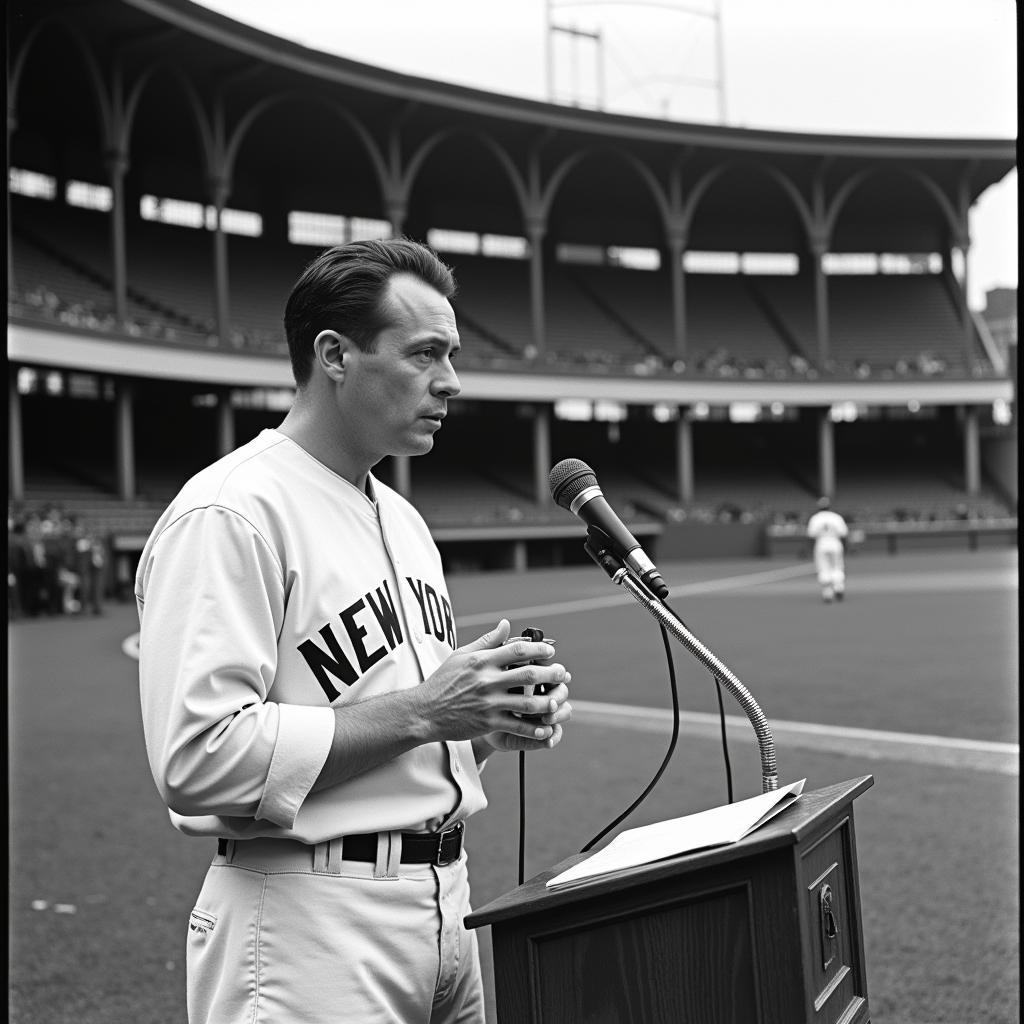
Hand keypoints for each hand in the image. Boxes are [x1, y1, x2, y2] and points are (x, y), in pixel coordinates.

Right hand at [413, 619, 570, 746]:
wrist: (425, 711)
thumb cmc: (443, 681)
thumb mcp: (461, 655)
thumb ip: (487, 641)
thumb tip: (506, 624)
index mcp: (482, 661)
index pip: (517, 650)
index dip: (539, 648)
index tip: (550, 651)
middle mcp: (487, 680)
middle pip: (528, 674)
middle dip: (550, 673)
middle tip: (563, 674)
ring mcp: (488, 702)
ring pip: (527, 702)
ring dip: (546, 702)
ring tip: (557, 700)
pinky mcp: (488, 722)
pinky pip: (517, 725)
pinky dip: (534, 728)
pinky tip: (545, 728)